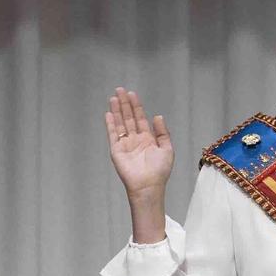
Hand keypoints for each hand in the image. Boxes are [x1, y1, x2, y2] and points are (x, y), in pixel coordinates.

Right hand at [105, 87, 173, 201]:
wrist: (148, 185)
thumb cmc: (159, 171)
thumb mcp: (167, 149)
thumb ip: (162, 132)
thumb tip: (157, 116)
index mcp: (147, 139)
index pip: (140, 118)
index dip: (136, 106)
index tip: (132, 94)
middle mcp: (135, 140)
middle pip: (128, 118)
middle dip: (124, 104)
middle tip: (120, 90)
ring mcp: (125, 145)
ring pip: (120, 124)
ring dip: (116, 111)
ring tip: (113, 97)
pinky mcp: (116, 151)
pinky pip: (113, 135)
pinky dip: (110, 124)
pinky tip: (108, 114)